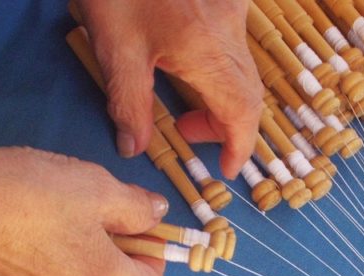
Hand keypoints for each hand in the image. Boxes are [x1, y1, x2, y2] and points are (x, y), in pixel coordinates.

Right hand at [0, 146, 167, 275]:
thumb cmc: (30, 193)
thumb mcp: (98, 187)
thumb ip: (136, 206)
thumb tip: (156, 214)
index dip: (152, 262)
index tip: (142, 234)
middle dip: (111, 254)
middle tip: (96, 214)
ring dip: (75, 257)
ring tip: (54, 217)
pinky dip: (40, 261)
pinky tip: (23, 229)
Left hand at [76, 0, 263, 178]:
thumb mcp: (115, 47)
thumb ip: (129, 103)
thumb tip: (135, 147)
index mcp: (208, 51)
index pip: (241, 114)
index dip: (240, 148)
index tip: (228, 171)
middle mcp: (229, 32)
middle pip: (249, 95)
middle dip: (227, 125)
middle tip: (190, 134)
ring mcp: (230, 10)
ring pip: (242, 70)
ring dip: (222, 97)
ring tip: (184, 103)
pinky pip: (233, 44)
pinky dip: (221, 69)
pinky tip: (190, 66)